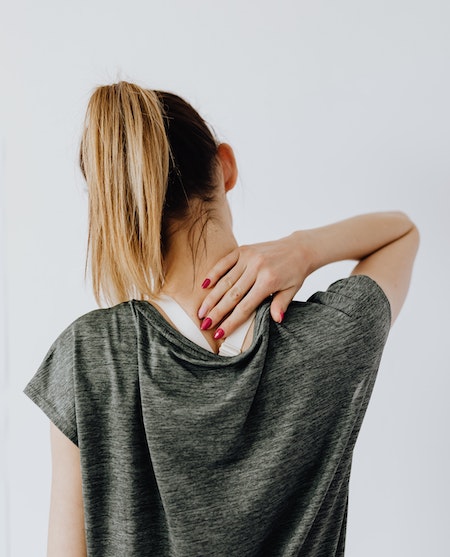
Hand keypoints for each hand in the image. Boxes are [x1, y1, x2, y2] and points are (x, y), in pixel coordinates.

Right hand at [197, 233, 312, 337]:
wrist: (299, 248)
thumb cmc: (295, 272)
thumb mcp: (292, 290)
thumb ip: (281, 304)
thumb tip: (276, 320)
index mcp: (269, 281)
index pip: (246, 306)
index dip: (231, 321)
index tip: (219, 333)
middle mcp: (256, 268)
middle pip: (232, 295)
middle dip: (216, 312)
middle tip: (204, 325)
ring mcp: (248, 257)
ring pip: (225, 281)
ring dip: (212, 297)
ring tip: (201, 311)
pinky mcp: (243, 249)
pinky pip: (224, 262)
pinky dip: (213, 273)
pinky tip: (204, 286)